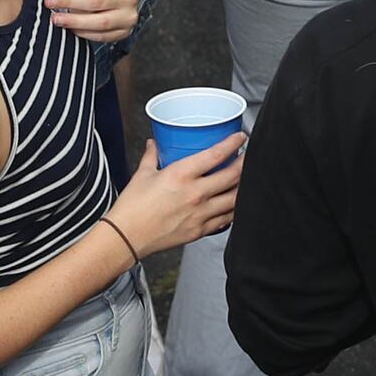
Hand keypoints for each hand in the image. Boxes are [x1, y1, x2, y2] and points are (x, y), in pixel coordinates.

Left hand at [38, 0, 140, 46]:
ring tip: (56, 18)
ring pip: (100, 22)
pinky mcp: (124, 32)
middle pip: (96, 0)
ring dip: (74, 21)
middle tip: (50, 1)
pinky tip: (70, 28)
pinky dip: (83, 33)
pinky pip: (101, 36)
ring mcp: (128, 16)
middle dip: (69, 1)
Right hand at [111, 133, 244, 254]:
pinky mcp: (199, 231)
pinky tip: (234, 204)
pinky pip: (225, 219)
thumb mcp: (142, 174)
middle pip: (232, 176)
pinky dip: (233, 210)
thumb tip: (154, 144)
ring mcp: (200, 214)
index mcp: (181, 175)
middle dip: (245, 164)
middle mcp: (195, 194)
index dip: (233, 144)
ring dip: (243, 187)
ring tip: (246, 179)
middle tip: (249, 157)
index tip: (241, 138)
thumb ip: (152, 156)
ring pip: (234, 199)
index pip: (216, 155)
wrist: (126, 237)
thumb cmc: (132, 207)